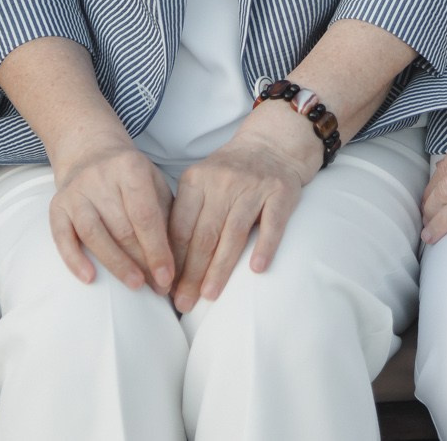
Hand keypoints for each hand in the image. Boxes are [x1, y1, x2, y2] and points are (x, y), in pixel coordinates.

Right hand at [48, 137, 176, 293]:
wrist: (90, 152)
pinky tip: (90, 278)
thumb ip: (166, 216)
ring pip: (93, 234)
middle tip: (158, 287)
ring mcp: (76, 191)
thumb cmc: (130, 176)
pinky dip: (74, 259)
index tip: (168, 277)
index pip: (145, 215)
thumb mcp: (154, 184)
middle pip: (121, 228)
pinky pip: (62, 236)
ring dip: (116, 264)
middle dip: (142, 262)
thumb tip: (178, 262)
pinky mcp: (57, 205)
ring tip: (135, 285)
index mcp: (129, 167)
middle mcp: (100, 177)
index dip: (157, 249)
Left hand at [168, 103, 318, 312]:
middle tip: (184, 303)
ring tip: (209, 295)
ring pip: (233, 233)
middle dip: (192, 274)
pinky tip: (256, 270)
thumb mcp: (201, 183)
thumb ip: (186, 215)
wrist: (272, 144)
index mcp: (196, 180)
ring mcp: (253, 186)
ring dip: (220, 268)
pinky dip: (264, 247)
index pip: (181, 226)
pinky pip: (271, 224)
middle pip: (204, 235)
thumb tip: (167, 263)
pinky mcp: (281, 192)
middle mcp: (222, 182)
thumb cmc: (230, 173)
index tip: (166, 288)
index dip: (172, 260)